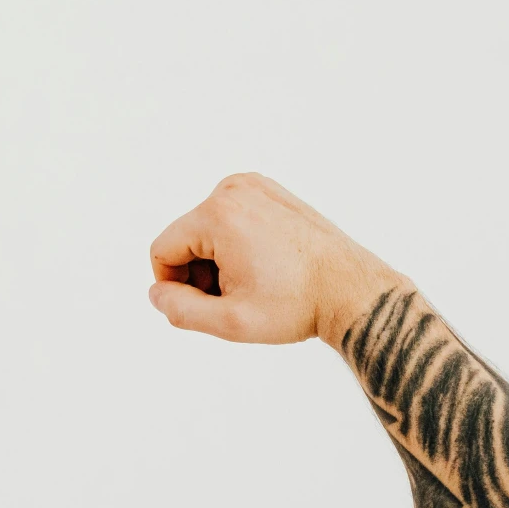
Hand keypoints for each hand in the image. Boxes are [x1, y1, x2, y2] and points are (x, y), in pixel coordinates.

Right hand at [147, 174, 397, 346]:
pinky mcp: (270, 191)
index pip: (162, 250)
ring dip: (217, 260)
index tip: (206, 306)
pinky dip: (237, 244)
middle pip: (184, 237)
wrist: (351, 290)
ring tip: (253, 283)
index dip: (173, 286)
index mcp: (218, 214)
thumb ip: (180, 310)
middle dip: (198, 272)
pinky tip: (265, 266)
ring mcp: (254, 185)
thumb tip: (157, 293)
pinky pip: (231, 219)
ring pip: (206, 229)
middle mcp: (233, 189)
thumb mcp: (230, 321)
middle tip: (235, 298)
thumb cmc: (297, 305)